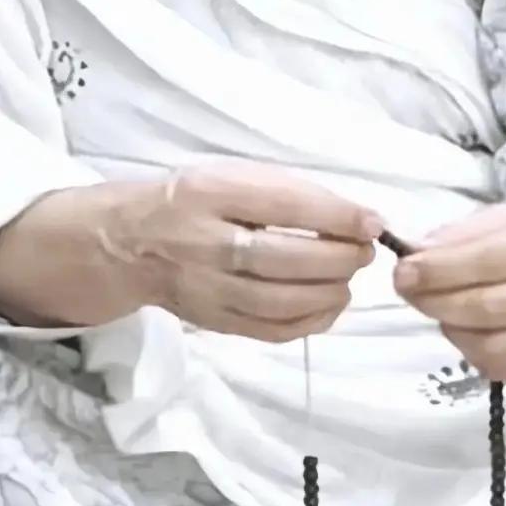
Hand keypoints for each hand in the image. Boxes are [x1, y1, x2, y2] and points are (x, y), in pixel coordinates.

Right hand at [111, 160, 382, 341]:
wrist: (133, 242)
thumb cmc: (195, 199)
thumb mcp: (230, 175)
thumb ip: (283, 192)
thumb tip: (352, 217)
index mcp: (211, 194)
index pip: (283, 206)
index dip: (335, 216)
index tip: (371, 222)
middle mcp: (206, 243)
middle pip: (283, 260)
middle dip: (337, 258)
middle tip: (364, 252)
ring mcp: (208, 289)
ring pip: (280, 301)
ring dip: (330, 292)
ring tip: (349, 278)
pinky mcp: (214, 322)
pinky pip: (271, 331)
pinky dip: (311, 321)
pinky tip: (330, 304)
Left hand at [392, 200, 505, 381]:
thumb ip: (465, 233)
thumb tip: (418, 252)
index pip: (488, 260)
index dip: (440, 269)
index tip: (403, 268)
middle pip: (487, 307)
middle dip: (435, 298)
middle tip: (405, 287)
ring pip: (494, 344)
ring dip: (450, 325)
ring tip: (434, 305)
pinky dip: (473, 350)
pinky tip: (462, 328)